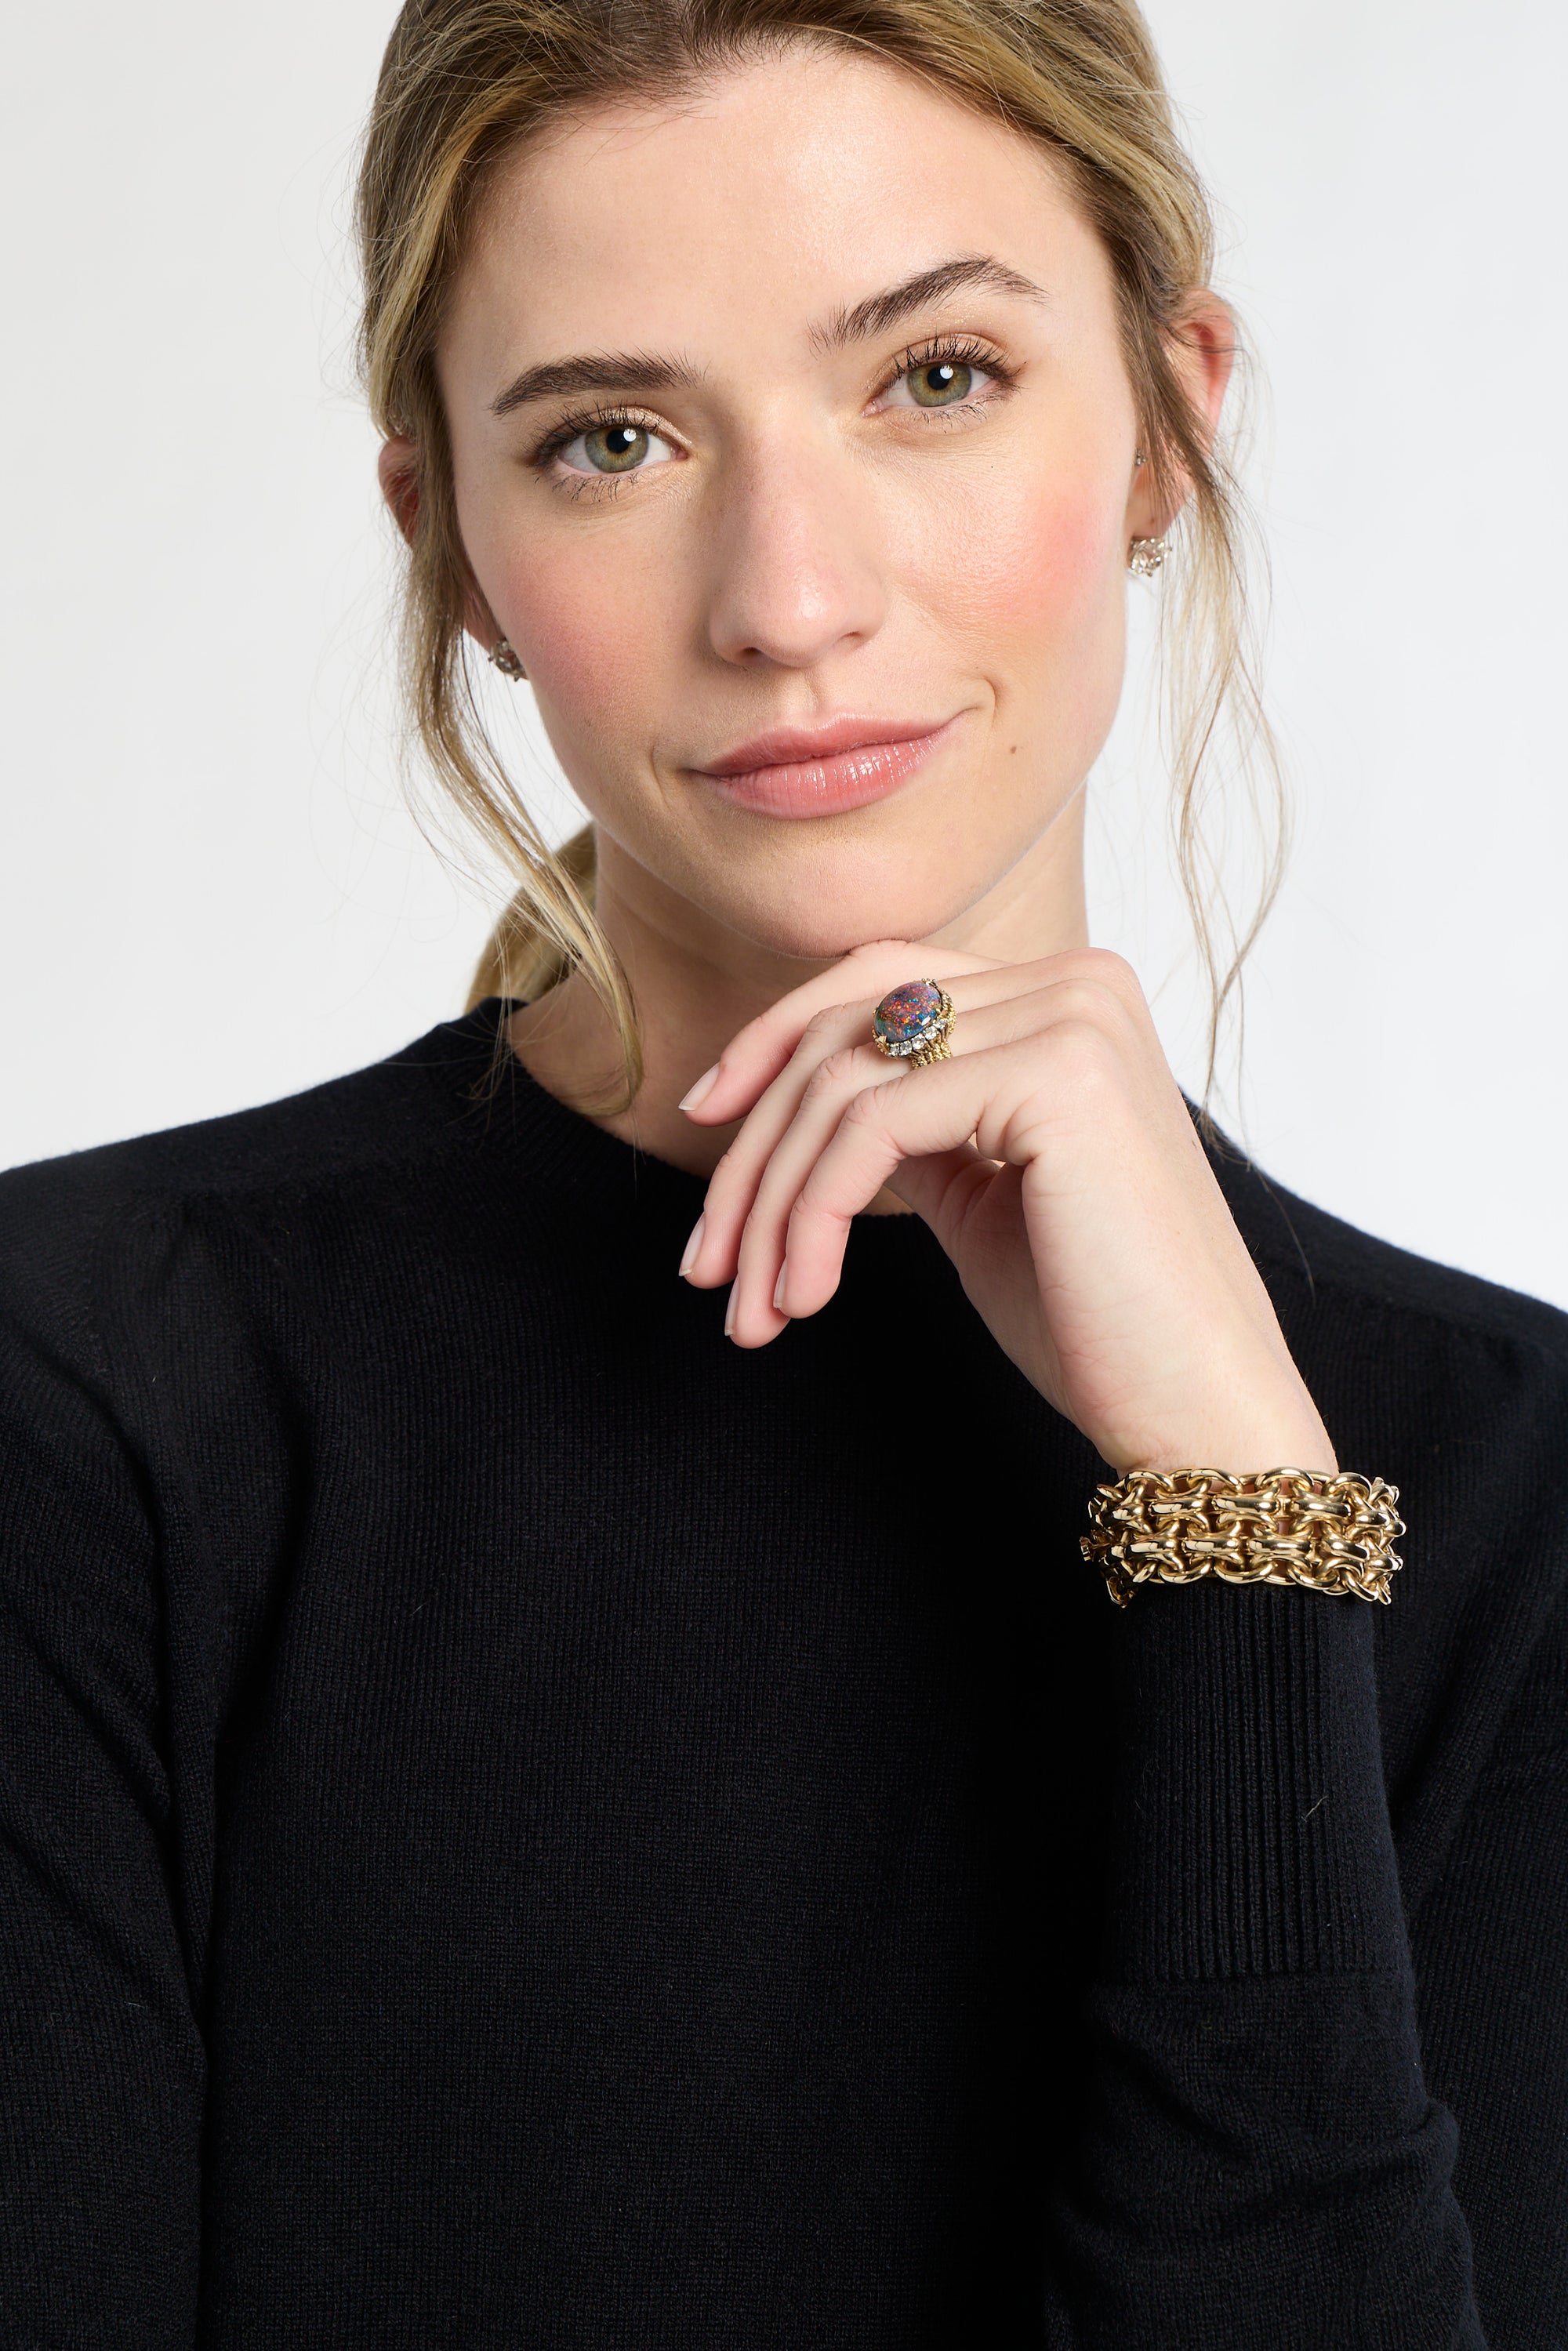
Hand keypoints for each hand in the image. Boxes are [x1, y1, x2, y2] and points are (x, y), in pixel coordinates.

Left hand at [677, 941, 1336, 1476]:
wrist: (1197, 1408)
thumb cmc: (1097, 1322)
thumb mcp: (978, 1195)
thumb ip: (911, 1125)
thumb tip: (806, 1102)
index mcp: (1067, 996)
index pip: (879, 983)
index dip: (772, 1044)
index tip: (704, 1125)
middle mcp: (1079, 982)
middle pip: (848, 1025)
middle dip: (753, 1144)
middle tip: (704, 1262)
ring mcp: (1074, 1018)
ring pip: (844, 1082)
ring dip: (770, 1204)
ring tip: (748, 1308)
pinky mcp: (1058, 1076)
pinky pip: (873, 1128)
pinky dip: (813, 1216)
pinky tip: (805, 1296)